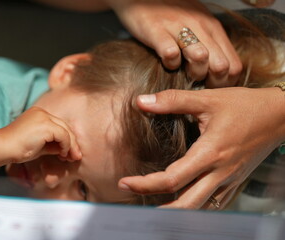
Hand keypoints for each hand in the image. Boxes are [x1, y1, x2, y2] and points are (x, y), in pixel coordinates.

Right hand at [4, 107, 81, 163]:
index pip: (58, 125)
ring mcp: (44, 117)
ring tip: (72, 158)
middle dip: (72, 143)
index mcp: (38, 114)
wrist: (4, 148)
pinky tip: (62, 155)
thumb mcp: (39, 146)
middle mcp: (42, 112)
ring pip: (65, 130)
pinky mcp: (46, 125)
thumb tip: (66, 151)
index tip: (68, 154)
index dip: (66, 139)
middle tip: (76, 157)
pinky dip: (66, 145)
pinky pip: (63, 135)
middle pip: (64, 126)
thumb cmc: (17, 149)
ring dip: (71, 145)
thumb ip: (52, 145)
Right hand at [104, 0, 241, 87]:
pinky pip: (170, 53)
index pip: (234, 66)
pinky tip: (165, 62)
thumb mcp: (198, 25)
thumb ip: (210, 44)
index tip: (210, 87)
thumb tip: (219, 72)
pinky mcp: (157, 30)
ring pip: (200, 58)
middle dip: (210, 82)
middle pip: (221, 66)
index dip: (224, 83)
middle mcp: (201, 27)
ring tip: (182, 73)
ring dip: (192, 73)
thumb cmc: (171, 13)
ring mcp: (179, 27)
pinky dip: (169, 64)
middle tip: (197, 83)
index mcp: (214, 29)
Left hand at [118, 87, 284, 208]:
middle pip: (186, 205)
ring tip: (153, 206)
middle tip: (134, 200)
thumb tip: (141, 101)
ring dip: (176, 211)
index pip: (172, 179)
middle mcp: (219, 173)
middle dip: (157, 209)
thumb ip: (173, 100)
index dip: (145, 184)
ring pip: (200, 209)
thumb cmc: (244, 106)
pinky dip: (195, 208)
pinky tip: (182, 203)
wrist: (280, 115)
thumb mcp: (207, 99)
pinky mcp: (235, 182)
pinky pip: (214, 204)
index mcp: (210, 153)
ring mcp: (229, 180)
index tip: (125, 183)